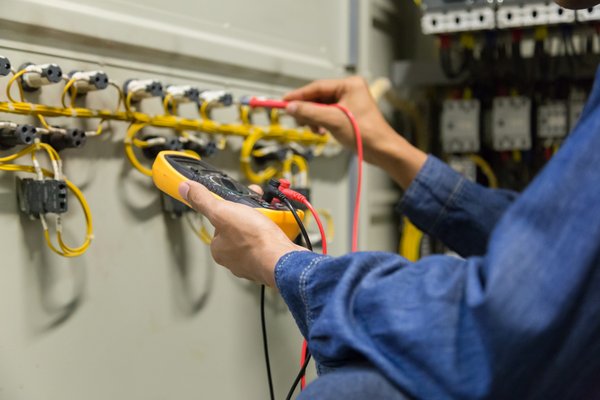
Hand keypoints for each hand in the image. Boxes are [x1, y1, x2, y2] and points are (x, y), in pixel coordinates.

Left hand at [179, 181, 305, 286]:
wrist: (282, 258)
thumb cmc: (253, 240)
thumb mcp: (222, 211)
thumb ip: (203, 200)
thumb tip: (185, 189)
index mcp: (219, 248)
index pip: (219, 223)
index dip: (229, 208)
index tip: (239, 202)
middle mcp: (234, 258)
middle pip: (239, 228)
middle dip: (248, 215)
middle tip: (257, 208)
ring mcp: (253, 262)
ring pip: (255, 236)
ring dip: (263, 223)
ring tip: (269, 218)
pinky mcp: (269, 261)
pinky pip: (269, 244)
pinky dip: (274, 235)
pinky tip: (278, 230)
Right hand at [284, 76, 426, 188]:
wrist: (382, 150)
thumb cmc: (365, 133)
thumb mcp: (333, 120)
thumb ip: (310, 112)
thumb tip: (291, 107)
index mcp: (350, 84)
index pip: (317, 86)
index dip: (299, 95)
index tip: (284, 101)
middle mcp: (349, 90)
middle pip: (318, 96)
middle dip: (307, 110)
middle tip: (297, 119)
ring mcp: (349, 102)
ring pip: (321, 107)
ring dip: (314, 118)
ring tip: (314, 129)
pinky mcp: (347, 114)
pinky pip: (327, 115)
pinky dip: (320, 123)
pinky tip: (322, 131)